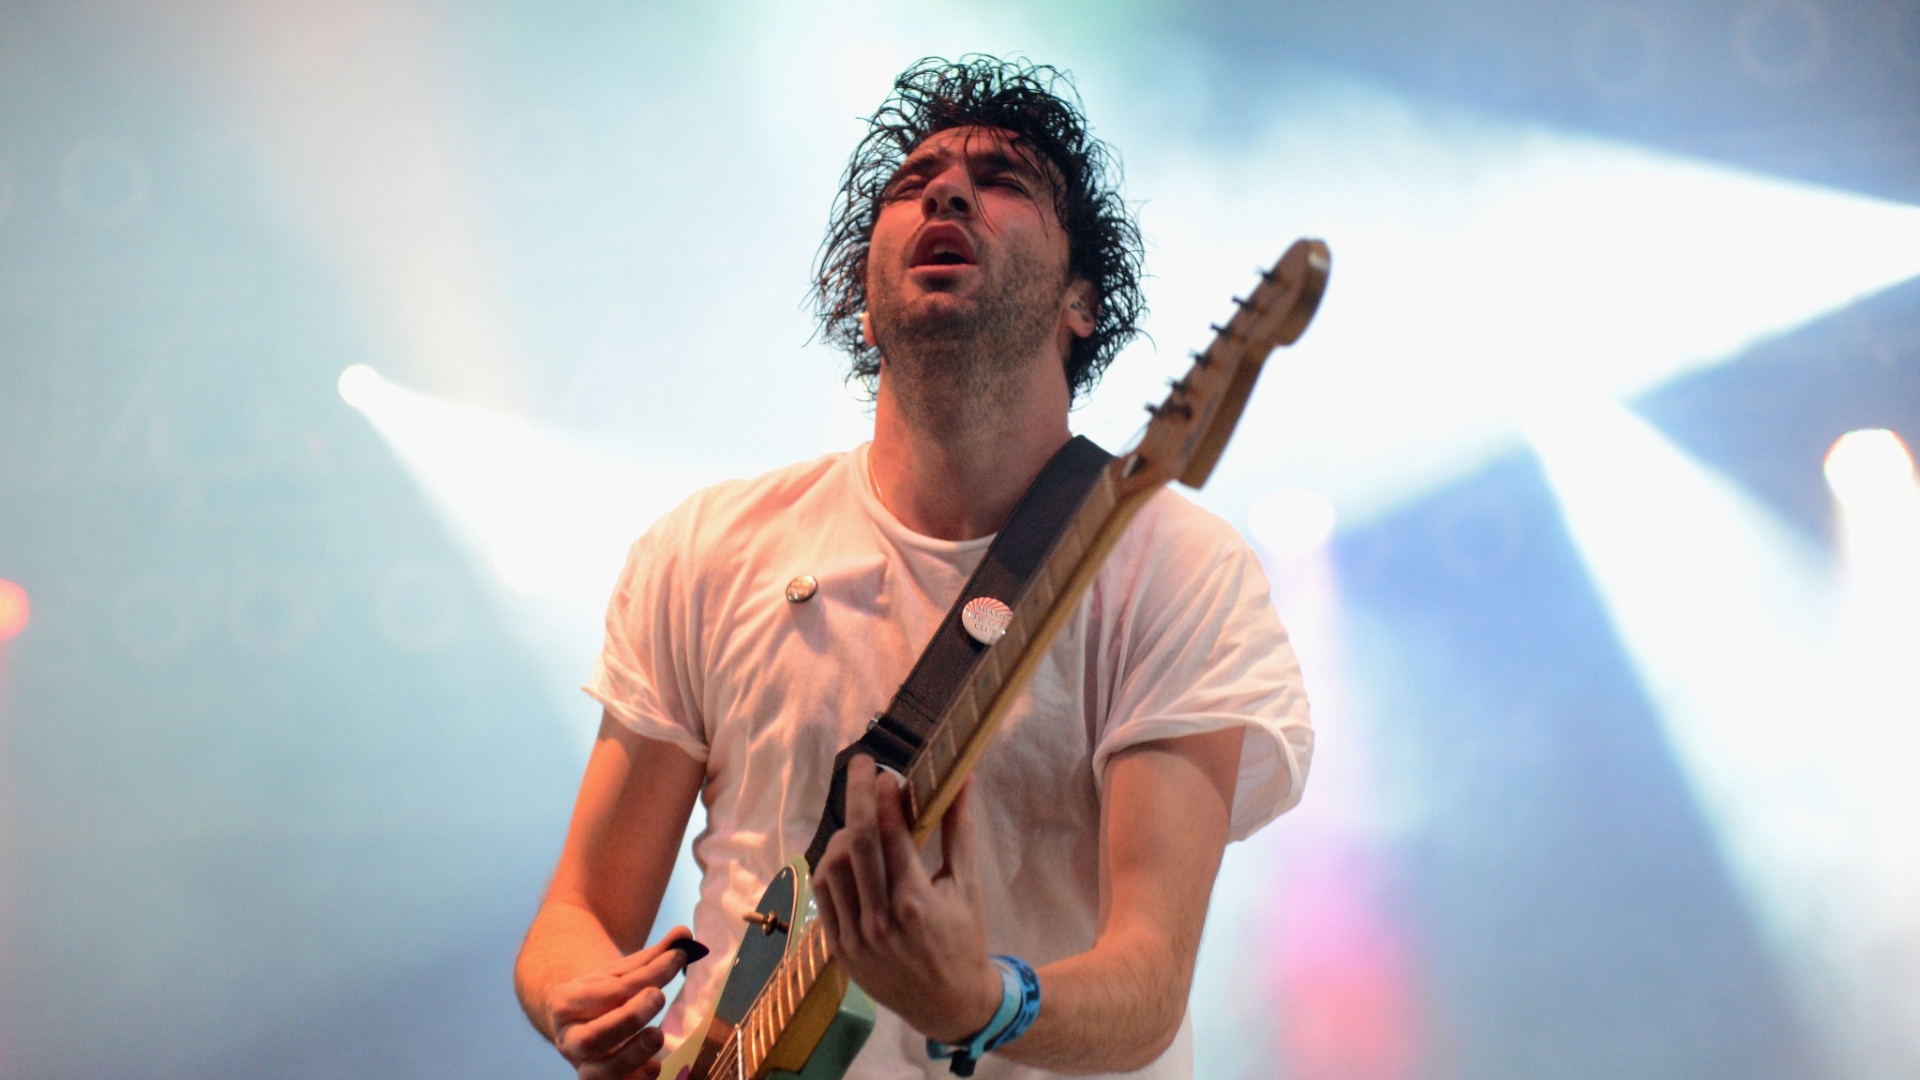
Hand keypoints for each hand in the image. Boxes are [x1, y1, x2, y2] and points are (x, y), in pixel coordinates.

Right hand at [547, 928, 692, 1079]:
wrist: (573, 1021)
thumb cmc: (601, 994)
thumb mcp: (619, 972)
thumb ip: (653, 956)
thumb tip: (684, 935)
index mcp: (569, 1002)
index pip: (612, 991)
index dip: (649, 975)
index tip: (678, 958)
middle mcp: (570, 1038)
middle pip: (594, 1037)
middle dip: (629, 1019)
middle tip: (658, 997)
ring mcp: (583, 1065)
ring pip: (598, 1071)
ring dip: (632, 1055)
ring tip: (658, 1036)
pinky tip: (655, 1067)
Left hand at [812, 757, 1002, 1043]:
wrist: (950, 1004)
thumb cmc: (965, 940)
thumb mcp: (967, 885)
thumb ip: (958, 830)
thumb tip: (961, 780)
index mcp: (914, 901)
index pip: (889, 834)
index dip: (884, 797)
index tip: (886, 774)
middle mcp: (880, 919)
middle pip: (856, 842)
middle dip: (857, 795)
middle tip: (862, 765)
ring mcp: (855, 936)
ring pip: (832, 867)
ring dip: (844, 835)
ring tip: (862, 824)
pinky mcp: (840, 950)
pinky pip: (824, 896)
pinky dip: (831, 867)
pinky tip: (848, 855)